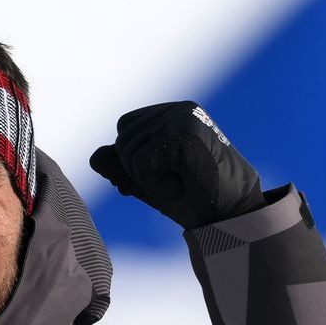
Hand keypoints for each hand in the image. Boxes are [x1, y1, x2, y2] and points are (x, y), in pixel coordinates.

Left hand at [89, 101, 264, 228]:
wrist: (230, 214)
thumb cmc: (193, 198)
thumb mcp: (148, 182)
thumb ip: (121, 167)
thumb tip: (95, 156)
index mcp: (173, 113)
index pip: (125, 129)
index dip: (132, 160)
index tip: (163, 174)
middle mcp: (179, 109)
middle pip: (122, 141)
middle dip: (138, 172)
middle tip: (175, 180)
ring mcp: (183, 118)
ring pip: (129, 153)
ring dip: (149, 179)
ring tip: (182, 180)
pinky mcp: (184, 134)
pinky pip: (141, 164)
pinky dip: (156, 184)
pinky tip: (183, 183)